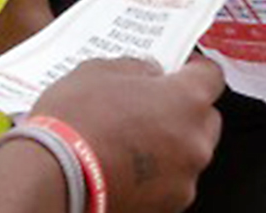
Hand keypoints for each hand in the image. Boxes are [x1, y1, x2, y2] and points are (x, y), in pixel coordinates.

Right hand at [32, 57, 224, 212]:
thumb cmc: (75, 123)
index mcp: (186, 100)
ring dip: (170, 144)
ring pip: (189, 154)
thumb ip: (135, 67)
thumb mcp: (99, 71)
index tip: (180, 69)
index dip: (194, 69)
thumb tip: (149, 73)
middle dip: (184, 110)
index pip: (212, 77)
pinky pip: (171, 181)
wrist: (53, 177)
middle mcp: (194, 142)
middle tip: (150, 104)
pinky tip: (126, 164)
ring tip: (131, 139)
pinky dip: (156, 174)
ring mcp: (183, 180)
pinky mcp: (167, 207)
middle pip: (205, 119)